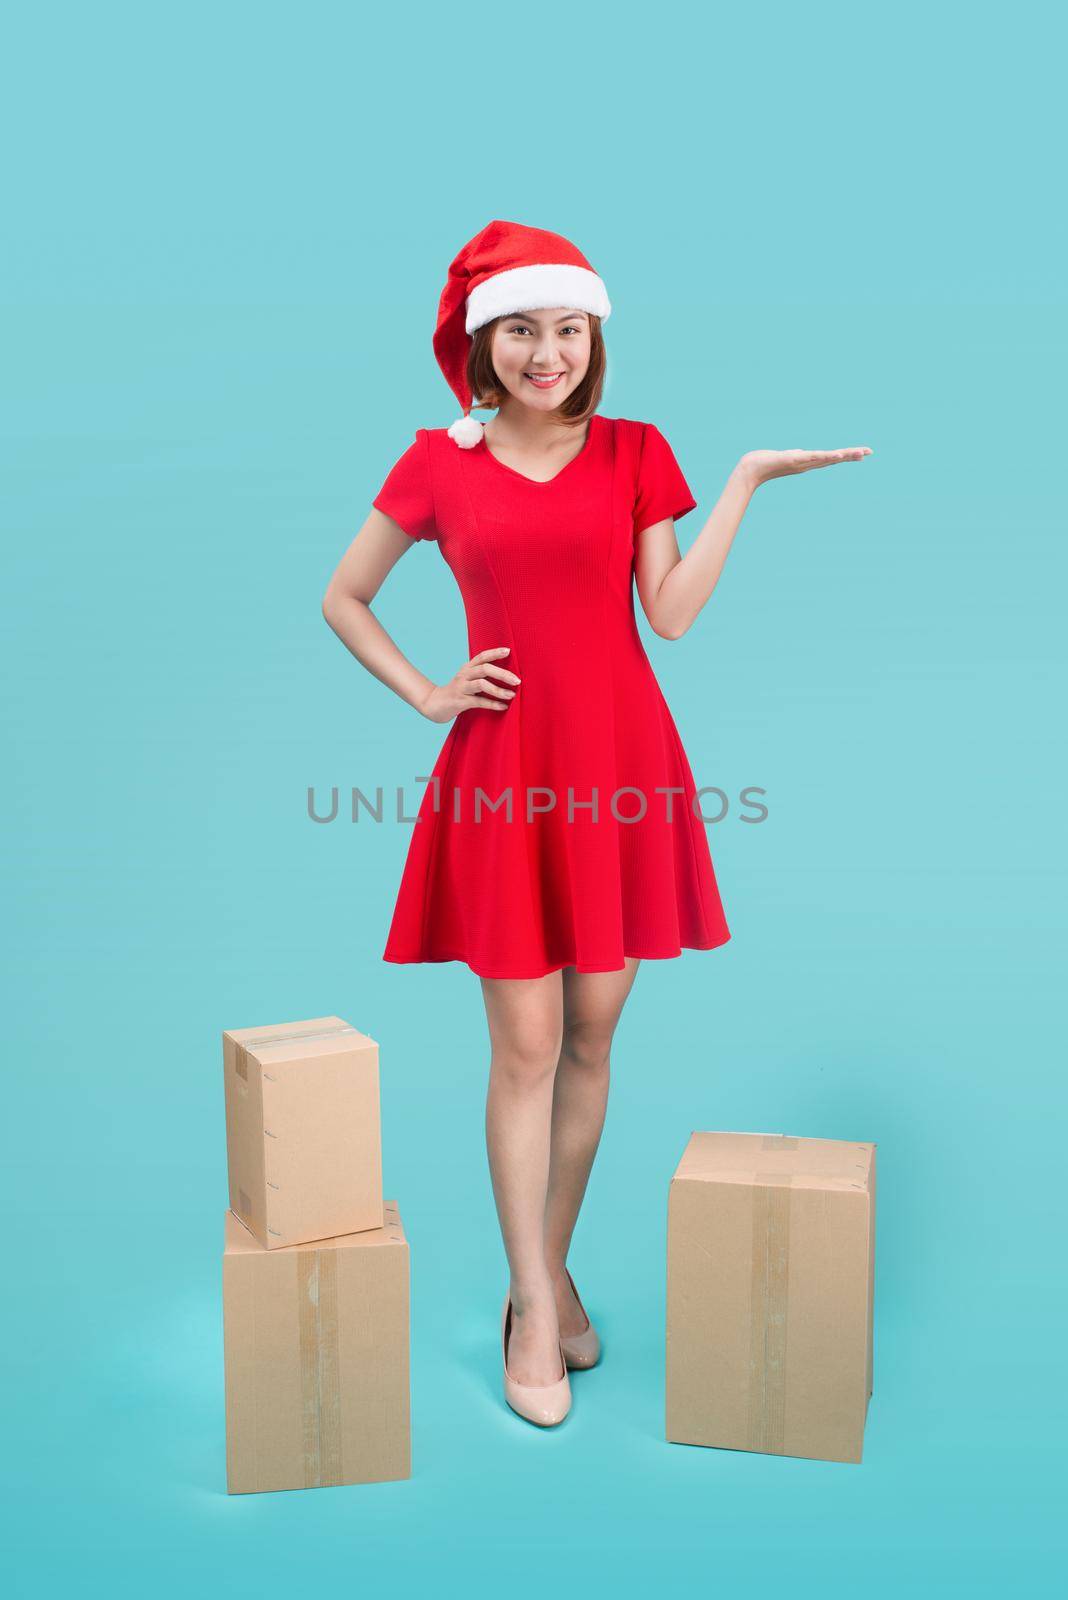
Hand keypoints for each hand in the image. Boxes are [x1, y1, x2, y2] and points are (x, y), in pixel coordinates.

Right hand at [418, 646, 520, 722]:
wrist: (435, 704)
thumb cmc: (457, 692)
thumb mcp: (468, 680)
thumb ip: (482, 675)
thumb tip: (507, 675)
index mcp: (467, 668)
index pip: (482, 656)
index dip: (494, 652)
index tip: (508, 651)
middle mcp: (464, 675)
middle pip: (484, 669)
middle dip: (502, 674)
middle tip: (517, 680)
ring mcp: (461, 688)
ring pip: (481, 684)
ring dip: (498, 690)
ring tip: (512, 695)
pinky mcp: (460, 701)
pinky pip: (479, 701)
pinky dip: (492, 704)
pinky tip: (503, 707)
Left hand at [737, 446, 872, 490]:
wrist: (751, 469)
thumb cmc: (766, 463)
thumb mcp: (786, 457)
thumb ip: (795, 456)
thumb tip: (800, 453)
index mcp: (808, 462)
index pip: (831, 457)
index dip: (847, 455)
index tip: (863, 453)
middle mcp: (808, 463)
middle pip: (834, 458)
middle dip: (852, 455)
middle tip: (870, 451)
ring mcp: (803, 462)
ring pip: (828, 458)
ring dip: (844, 456)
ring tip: (860, 453)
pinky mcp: (795, 459)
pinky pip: (814, 458)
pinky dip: (827, 457)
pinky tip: (838, 455)